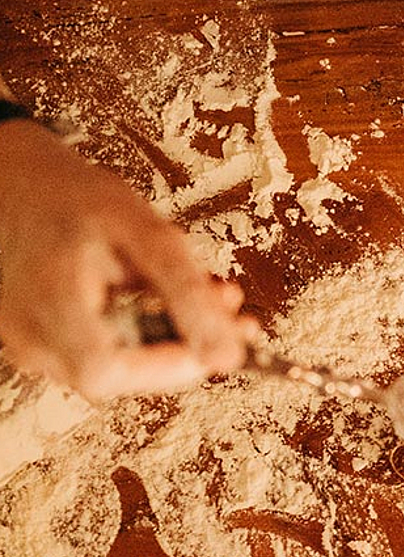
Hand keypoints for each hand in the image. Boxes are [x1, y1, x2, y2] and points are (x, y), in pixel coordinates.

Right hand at [0, 120, 252, 398]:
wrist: (15, 179)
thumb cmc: (69, 196)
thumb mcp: (142, 232)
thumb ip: (186, 292)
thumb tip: (227, 354)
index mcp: (47, 306)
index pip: (106, 371)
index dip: (168, 367)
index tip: (219, 341)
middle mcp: (32, 338)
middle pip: (117, 377)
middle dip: (182, 350)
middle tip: (229, 311)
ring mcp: (33, 344)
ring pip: (115, 367)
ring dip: (170, 341)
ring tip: (210, 296)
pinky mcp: (44, 341)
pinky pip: (103, 351)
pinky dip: (146, 333)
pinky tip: (169, 301)